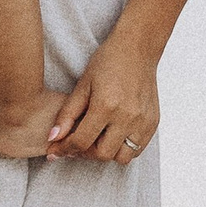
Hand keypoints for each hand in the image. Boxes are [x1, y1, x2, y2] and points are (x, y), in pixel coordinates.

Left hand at [45, 35, 160, 163]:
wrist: (138, 49)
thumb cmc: (108, 62)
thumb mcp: (82, 84)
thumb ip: (67, 114)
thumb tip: (52, 138)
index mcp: (106, 105)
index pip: (82, 141)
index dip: (64, 149)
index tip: (55, 151)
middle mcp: (127, 117)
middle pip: (102, 154)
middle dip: (85, 153)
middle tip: (77, 143)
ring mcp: (143, 121)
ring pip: (122, 157)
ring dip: (107, 153)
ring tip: (97, 139)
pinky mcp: (153, 122)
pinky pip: (137, 150)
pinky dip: (123, 148)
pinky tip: (113, 135)